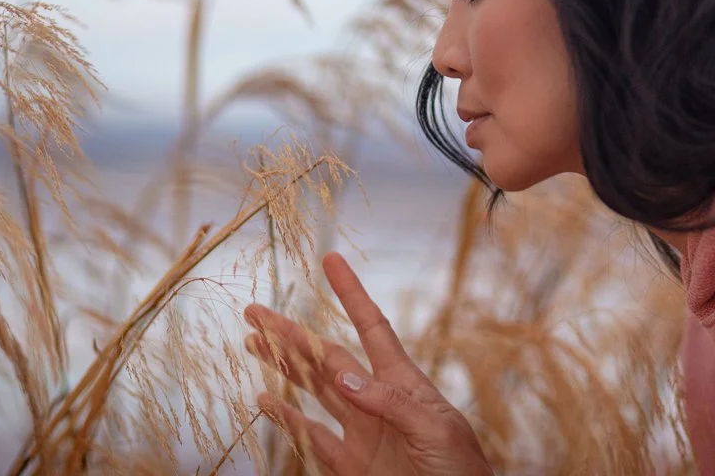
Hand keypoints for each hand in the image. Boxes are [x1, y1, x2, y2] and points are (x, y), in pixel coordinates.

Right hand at [244, 251, 492, 475]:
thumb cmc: (462, 469)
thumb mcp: (436, 429)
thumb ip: (390, 402)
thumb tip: (344, 378)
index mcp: (403, 382)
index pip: (371, 327)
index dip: (350, 293)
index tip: (331, 260)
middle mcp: (375, 400)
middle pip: (326, 357)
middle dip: (292, 333)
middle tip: (255, 311)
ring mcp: (360, 432)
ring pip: (312, 391)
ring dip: (282, 367)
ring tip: (252, 344)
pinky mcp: (350, 466)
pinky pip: (311, 437)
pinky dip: (285, 420)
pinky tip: (263, 400)